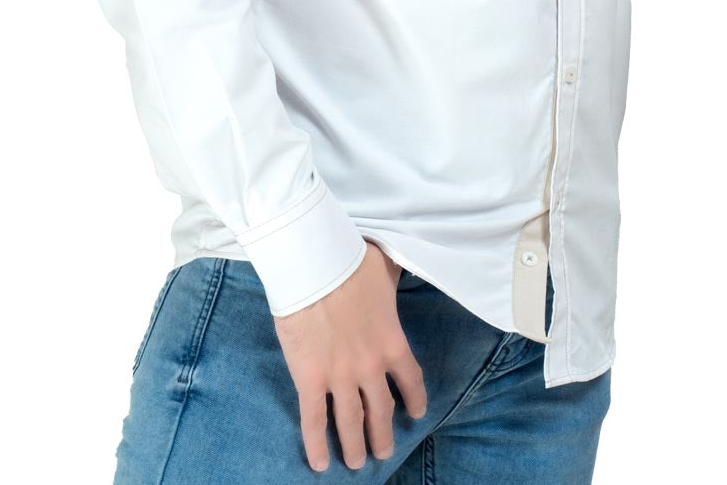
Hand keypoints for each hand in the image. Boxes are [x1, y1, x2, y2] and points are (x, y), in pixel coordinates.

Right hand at [273, 237, 427, 471]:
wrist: (314, 266)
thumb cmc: (350, 261)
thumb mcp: (386, 267)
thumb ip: (395, 276)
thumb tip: (400, 263)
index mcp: (393, 342)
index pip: (411, 379)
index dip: (415, 399)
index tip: (416, 413)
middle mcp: (371, 367)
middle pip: (382, 411)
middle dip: (383, 435)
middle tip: (383, 451)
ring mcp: (340, 377)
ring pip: (351, 422)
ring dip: (354, 446)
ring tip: (356, 462)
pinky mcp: (310, 379)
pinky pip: (314, 420)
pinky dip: (317, 444)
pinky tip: (320, 463)